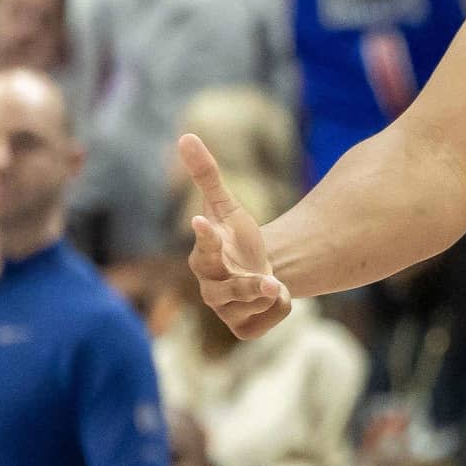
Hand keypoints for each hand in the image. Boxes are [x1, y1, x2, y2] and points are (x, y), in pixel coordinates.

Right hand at [184, 132, 289, 335]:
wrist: (257, 270)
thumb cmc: (236, 238)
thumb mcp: (227, 206)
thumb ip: (207, 175)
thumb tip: (185, 136)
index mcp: (203, 256)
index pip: (203, 245)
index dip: (204, 235)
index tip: (202, 221)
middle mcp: (209, 288)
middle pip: (229, 290)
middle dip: (249, 286)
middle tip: (269, 280)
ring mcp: (225, 311)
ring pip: (252, 306)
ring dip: (270, 293)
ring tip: (272, 281)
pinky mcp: (243, 329)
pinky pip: (268, 321)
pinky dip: (279, 307)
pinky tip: (272, 297)